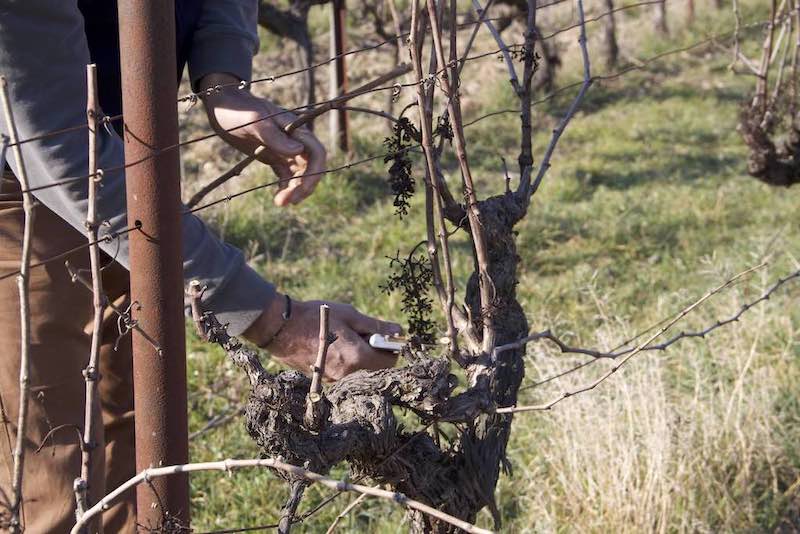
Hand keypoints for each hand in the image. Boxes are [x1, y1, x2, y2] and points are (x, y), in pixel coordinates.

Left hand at [198, 73, 325, 205]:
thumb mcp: (255, 122)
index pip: (316, 153)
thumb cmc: (238, 110)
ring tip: (280, 203)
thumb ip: (275, 136)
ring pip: (300, 174)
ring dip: (295, 190)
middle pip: (311, 167)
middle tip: (287, 202)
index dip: (314, 172)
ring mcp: (285, 149)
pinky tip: (279, 198)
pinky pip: (286, 175)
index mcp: (296, 129)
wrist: (222, 107)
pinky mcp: (274, 156)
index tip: (302, 188)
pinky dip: (286, 187)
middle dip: (304, 186)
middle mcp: (295, 140)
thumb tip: (297, 151)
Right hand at [243, 295, 402, 380]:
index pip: (390, 361)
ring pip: (361, 372)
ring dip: (361, 358)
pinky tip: (333, 347)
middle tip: (361, 335)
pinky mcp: (325, 380)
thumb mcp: (350, 316)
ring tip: (345, 339)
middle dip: (375, 353)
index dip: (391, 348)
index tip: (382, 336)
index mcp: (357, 357)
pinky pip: (346, 374)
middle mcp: (348, 374)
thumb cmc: (316, 318)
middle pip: (377, 369)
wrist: (281, 329)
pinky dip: (347, 362)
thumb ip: (376, 326)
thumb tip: (398, 331)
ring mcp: (335, 380)